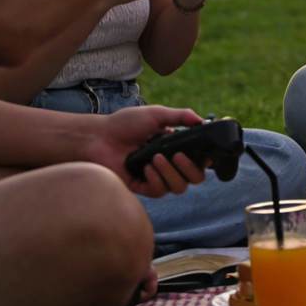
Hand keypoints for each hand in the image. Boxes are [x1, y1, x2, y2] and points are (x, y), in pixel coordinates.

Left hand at [91, 105, 207, 197]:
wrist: (99, 137)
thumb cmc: (125, 123)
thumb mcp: (156, 114)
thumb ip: (180, 116)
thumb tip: (201, 121)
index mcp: (175, 147)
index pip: (199, 160)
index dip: (205, 160)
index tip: (204, 154)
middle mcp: (169, 164)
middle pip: (194, 178)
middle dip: (190, 168)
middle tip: (178, 156)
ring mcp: (156, 177)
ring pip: (179, 187)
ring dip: (171, 173)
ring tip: (155, 158)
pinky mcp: (142, 187)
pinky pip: (160, 191)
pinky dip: (156, 180)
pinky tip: (146, 168)